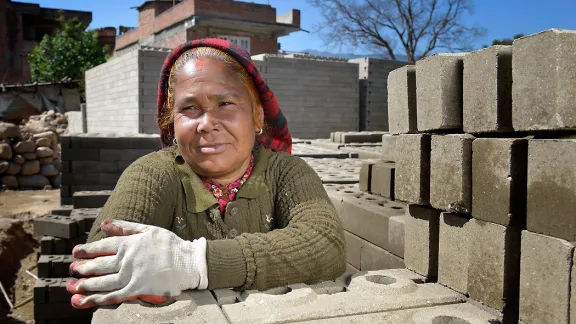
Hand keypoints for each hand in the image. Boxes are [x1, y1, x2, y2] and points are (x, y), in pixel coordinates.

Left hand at [66, 220, 207, 308]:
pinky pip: (114, 295)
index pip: (102, 247)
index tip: (76, 253)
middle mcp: (126, 260)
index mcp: (129, 244)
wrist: (188, 262)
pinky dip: (98, 299)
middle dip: (83, 268)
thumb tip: (104, 223)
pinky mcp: (137, 289)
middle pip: (99, 265)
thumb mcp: (148, 229)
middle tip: (73, 271)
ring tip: (73, 287)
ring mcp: (131, 276)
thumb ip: (124, 227)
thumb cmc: (169, 244)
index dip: (87, 250)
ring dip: (86, 285)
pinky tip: (87, 301)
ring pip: (102, 282)